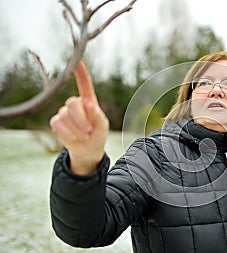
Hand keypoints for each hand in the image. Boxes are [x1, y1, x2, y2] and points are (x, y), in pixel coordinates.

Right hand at [50, 60, 108, 174]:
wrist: (88, 150)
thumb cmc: (98, 135)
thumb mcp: (103, 126)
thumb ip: (98, 115)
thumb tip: (89, 104)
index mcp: (88, 101)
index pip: (84, 84)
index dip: (80, 72)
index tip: (77, 60)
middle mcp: (75, 104)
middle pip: (72, 102)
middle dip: (81, 118)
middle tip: (89, 130)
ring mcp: (64, 112)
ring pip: (65, 115)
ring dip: (77, 129)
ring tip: (84, 136)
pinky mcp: (56, 121)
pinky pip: (58, 123)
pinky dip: (67, 133)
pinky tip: (74, 138)